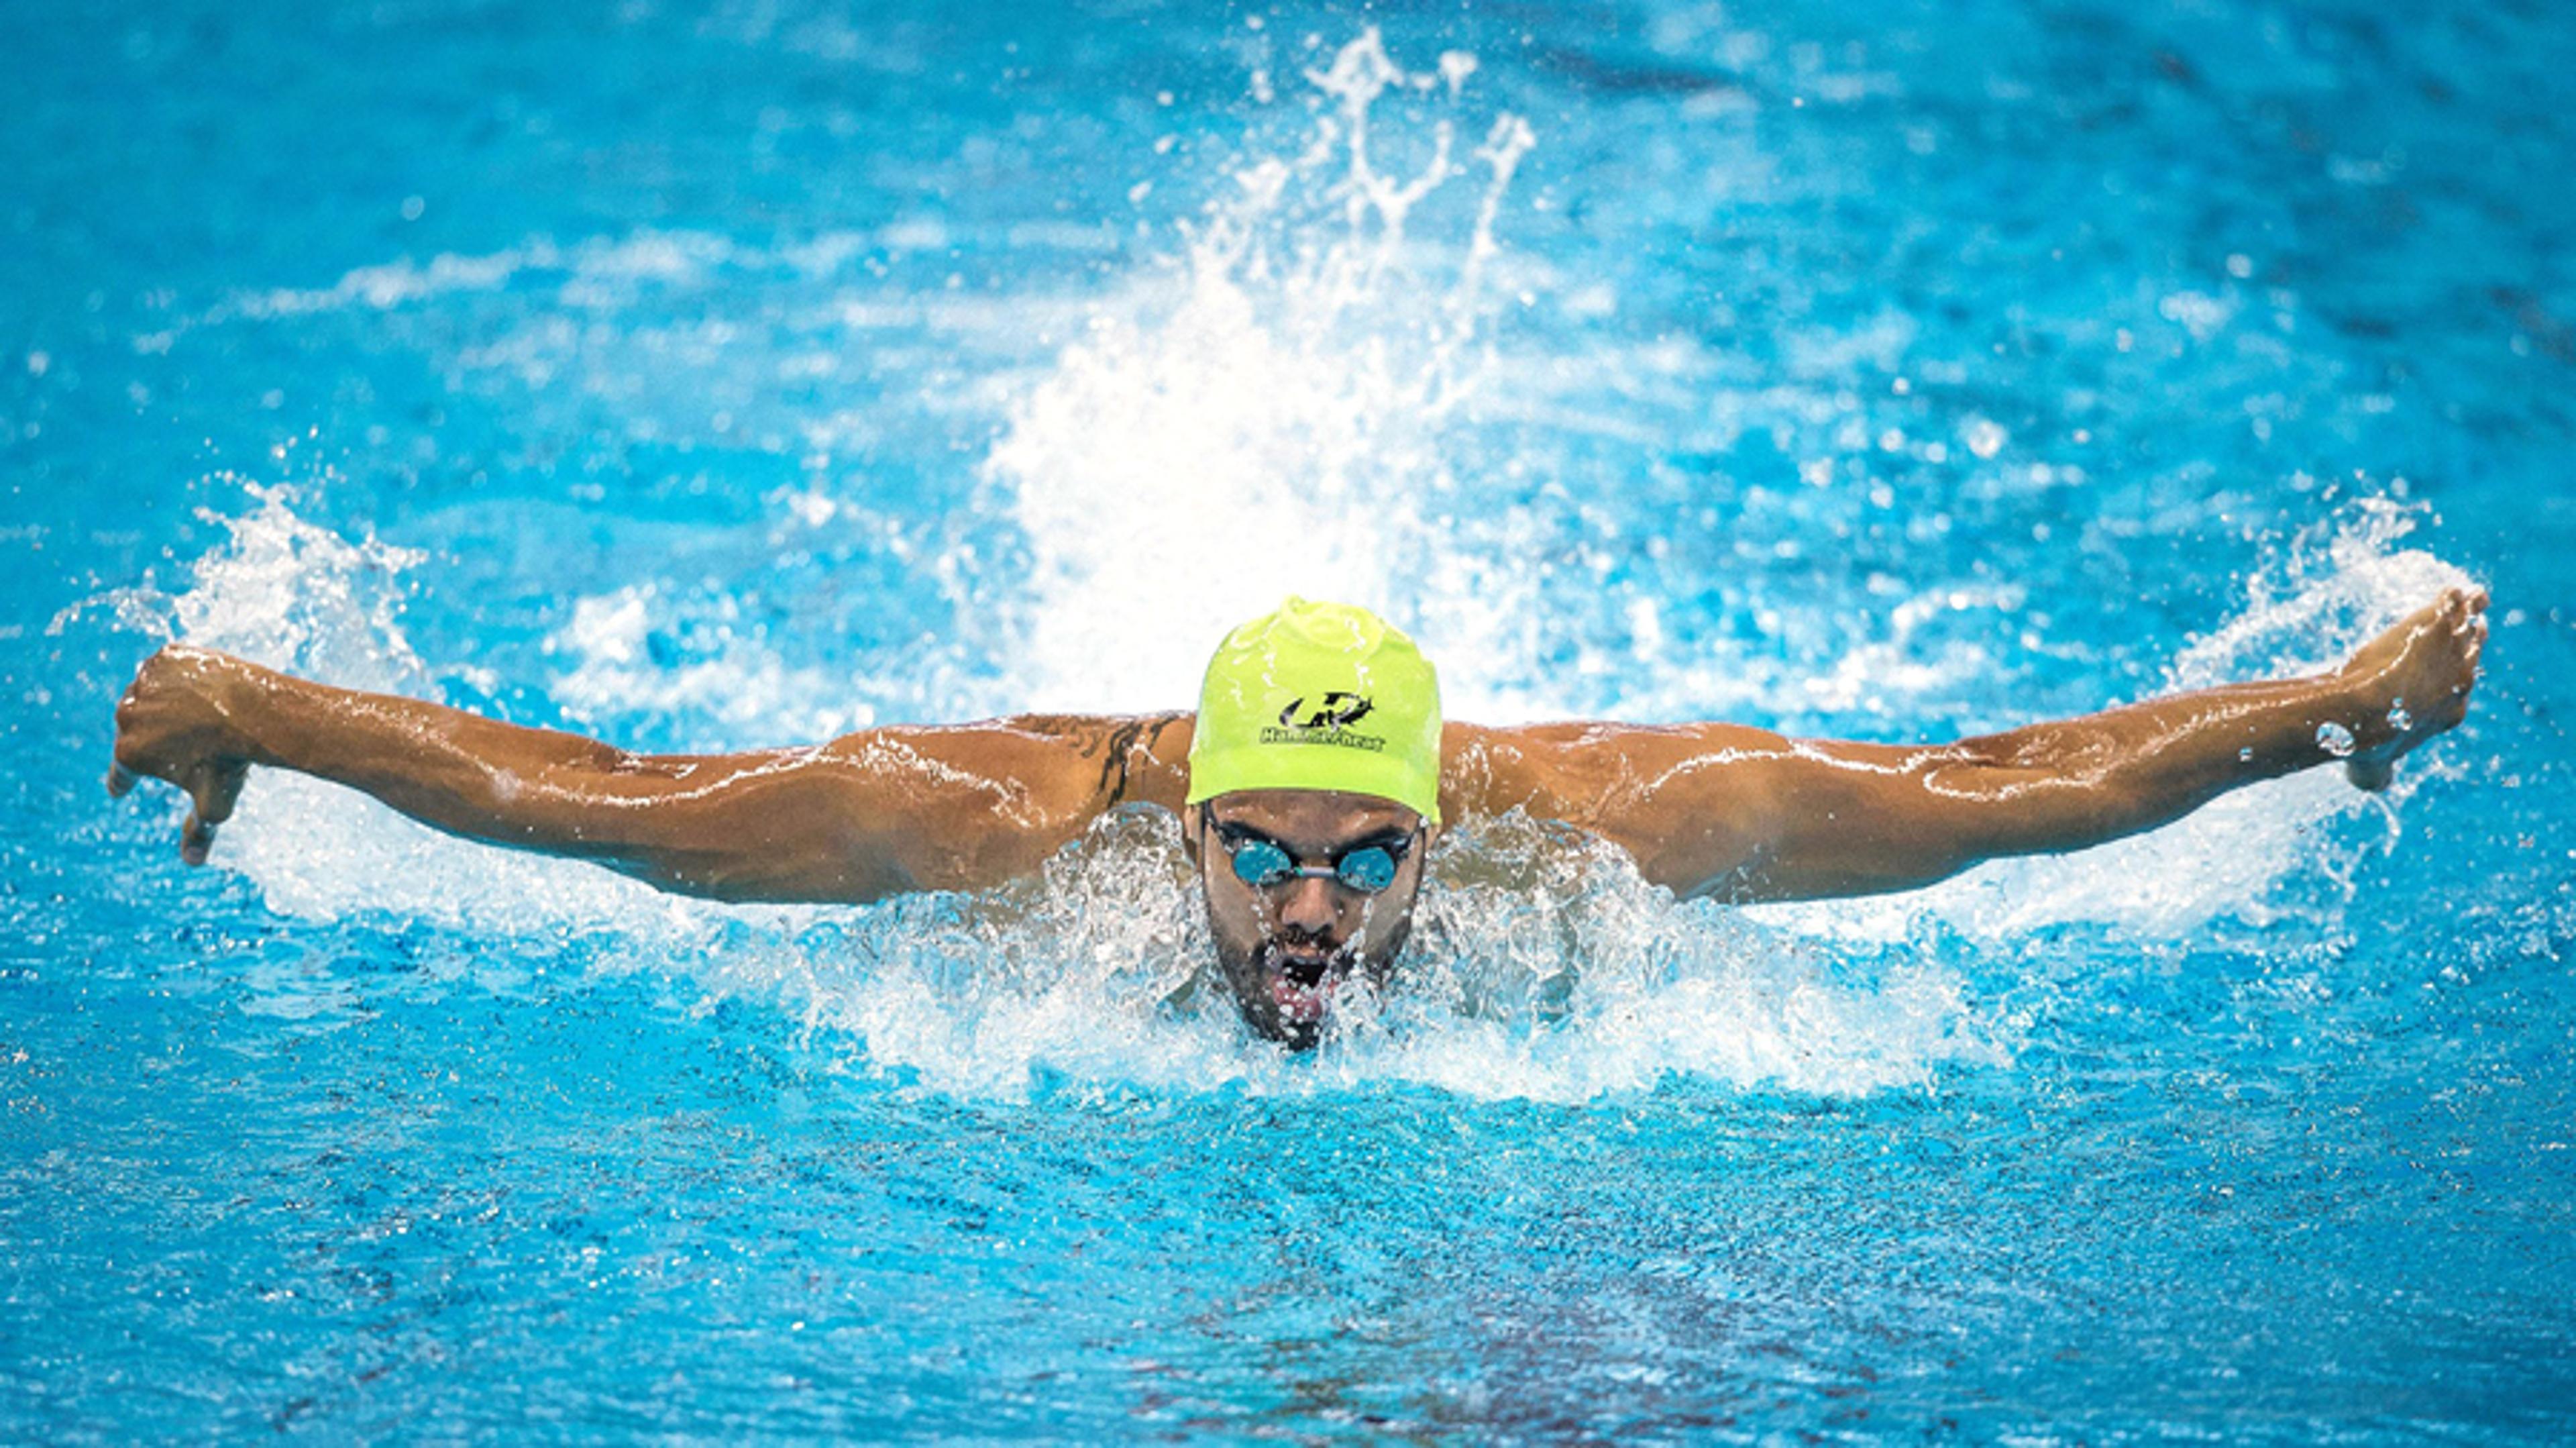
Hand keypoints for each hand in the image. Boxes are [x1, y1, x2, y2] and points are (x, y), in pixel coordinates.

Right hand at [108, 645, 265, 863]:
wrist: (255, 714)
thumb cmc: (231, 763)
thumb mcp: (215, 805)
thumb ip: (199, 833)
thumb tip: (192, 861)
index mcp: (129, 753)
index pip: (122, 772)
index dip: (123, 782)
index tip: (121, 788)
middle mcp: (127, 715)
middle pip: (135, 730)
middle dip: (152, 740)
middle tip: (175, 745)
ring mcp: (144, 683)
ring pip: (150, 697)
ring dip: (162, 706)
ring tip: (189, 716)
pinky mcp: (165, 658)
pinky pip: (167, 669)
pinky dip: (177, 678)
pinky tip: (195, 688)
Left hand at [2335, 586, 2487, 790]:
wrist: (2362, 710)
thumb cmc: (2364, 741)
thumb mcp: (2371, 770)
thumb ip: (2376, 776)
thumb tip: (2374, 786)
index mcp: (2450, 713)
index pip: (2460, 691)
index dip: (2454, 680)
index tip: (2448, 674)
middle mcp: (2460, 682)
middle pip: (2472, 655)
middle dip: (2472, 641)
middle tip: (2471, 629)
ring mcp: (2451, 652)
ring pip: (2468, 627)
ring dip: (2469, 615)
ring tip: (2469, 602)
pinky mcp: (2436, 625)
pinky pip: (2454, 605)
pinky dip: (2454, 598)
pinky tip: (2452, 591)